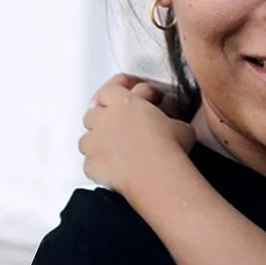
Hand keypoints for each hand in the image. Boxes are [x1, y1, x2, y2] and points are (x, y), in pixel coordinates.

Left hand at [78, 75, 195, 198]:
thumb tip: (175, 129)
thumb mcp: (179, 125)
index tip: (123, 94)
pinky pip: (90, 163)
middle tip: (117, 126)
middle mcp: (105, 119)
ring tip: (113, 151)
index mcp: (125, 103)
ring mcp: (95, 142)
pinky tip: (113, 170)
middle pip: (92, 113)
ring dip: (97, 143)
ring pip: (86, 139)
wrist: (157, 173)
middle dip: (102, 119)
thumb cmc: (168, 146)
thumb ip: (169, 122)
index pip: (109, 90)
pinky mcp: (91, 164)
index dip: (115, 92)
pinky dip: (99, 166)